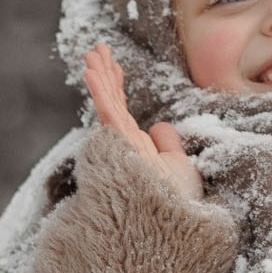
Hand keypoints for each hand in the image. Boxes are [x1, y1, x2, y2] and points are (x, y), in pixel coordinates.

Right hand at [84, 43, 202, 201]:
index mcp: (136, 147)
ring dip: (99, 76)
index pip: (124, 110)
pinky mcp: (118, 146)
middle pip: (112, 101)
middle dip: (105, 73)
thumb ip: (169, 146)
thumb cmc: (177, 204)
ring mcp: (120, 145)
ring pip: (106, 103)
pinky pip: (106, 112)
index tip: (115, 64)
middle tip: (97, 49)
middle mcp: (124, 144)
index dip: (118, 86)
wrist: (172, 223)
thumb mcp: (180, 167)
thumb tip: (160, 126)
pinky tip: (92, 70)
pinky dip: (99, 90)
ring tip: (91, 52)